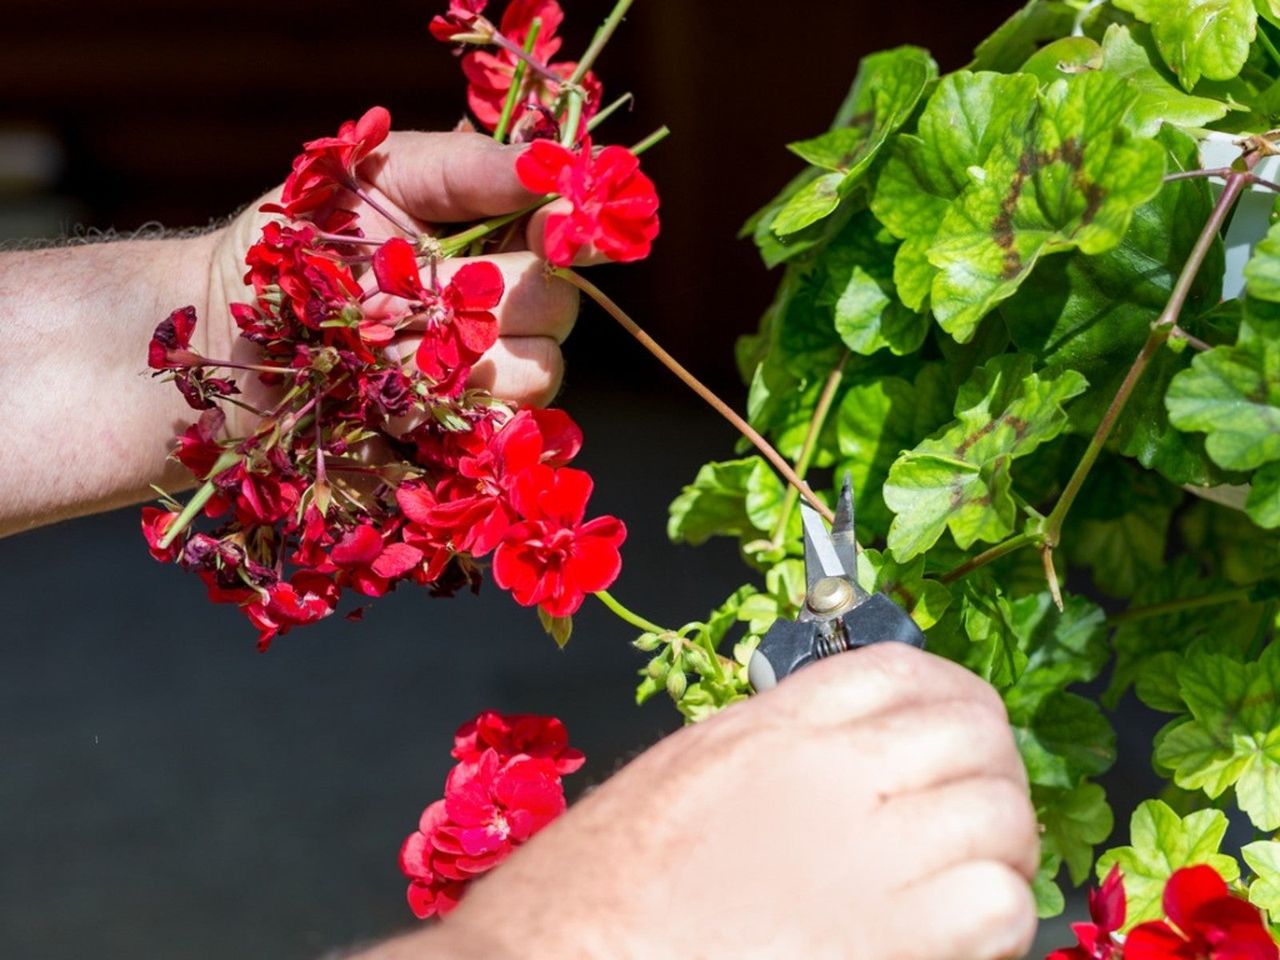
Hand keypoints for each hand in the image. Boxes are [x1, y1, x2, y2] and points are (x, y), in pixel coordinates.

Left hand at [205, 130, 580, 432]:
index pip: (569, 234)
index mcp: (496, 238)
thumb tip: (557, 164)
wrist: (225, 328)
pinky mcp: (454, 439)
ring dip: (453, 356)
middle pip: (559, 308)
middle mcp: (502, 309)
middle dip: (493, 294)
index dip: (575, 233)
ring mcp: (484, 379)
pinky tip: (381, 395)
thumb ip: (468, 166)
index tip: (556, 231)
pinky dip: (435, 414)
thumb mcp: (375, 174)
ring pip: (536, 375)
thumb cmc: (299, 234)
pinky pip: (487, 434)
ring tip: (378, 341)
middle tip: (416, 286)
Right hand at [411, 644, 1038, 959]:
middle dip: (990, 767)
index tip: (958, 727)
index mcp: (771, 730)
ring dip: (1000, 846)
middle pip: (970, 731)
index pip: (902, 672)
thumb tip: (853, 751)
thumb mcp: (683, 777)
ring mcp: (866, 858)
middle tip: (979, 808)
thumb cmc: (598, 892)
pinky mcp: (894, 943)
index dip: (949, 696)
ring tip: (973, 879)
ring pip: (999, 817)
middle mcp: (828, 777)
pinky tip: (959, 936)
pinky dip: (996, 917)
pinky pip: (998, 906)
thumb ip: (775, 750)